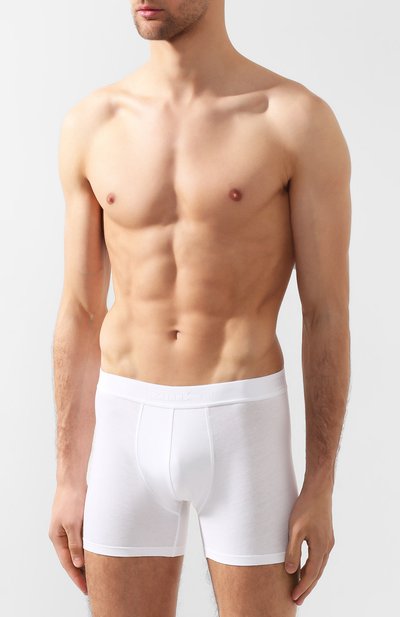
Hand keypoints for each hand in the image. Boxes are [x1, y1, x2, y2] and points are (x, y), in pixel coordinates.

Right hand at [48, 484, 87, 594]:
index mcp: (57, 537)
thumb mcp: (73, 524)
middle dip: (81, 572)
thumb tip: (77, 563)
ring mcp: (68, 528)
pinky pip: (81, 540)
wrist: (73, 479)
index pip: (67, 563)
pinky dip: (87, 548)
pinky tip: (96, 553)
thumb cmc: (72, 499)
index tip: (86, 589)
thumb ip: (75, 544)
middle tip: (92, 586)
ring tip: (95, 573)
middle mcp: (61, 535)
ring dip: (85, 560)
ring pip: (77, 549)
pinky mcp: (75, 521)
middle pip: (71, 558)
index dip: (77, 577)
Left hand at [284, 485, 334, 605]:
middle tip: (297, 600)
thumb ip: (293, 551)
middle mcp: (327, 547)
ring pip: (319, 566)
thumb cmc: (305, 507)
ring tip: (300, 588)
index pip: (311, 574)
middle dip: (307, 587)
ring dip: (310, 577)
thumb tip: (291, 571)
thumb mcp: (295, 530)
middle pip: (317, 573)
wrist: (319, 490)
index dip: (303, 587)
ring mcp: (328, 541)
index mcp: (321, 548)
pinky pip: (319, 557)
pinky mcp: (326, 535)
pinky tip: (305, 567)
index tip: (294, 598)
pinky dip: (312, 566)